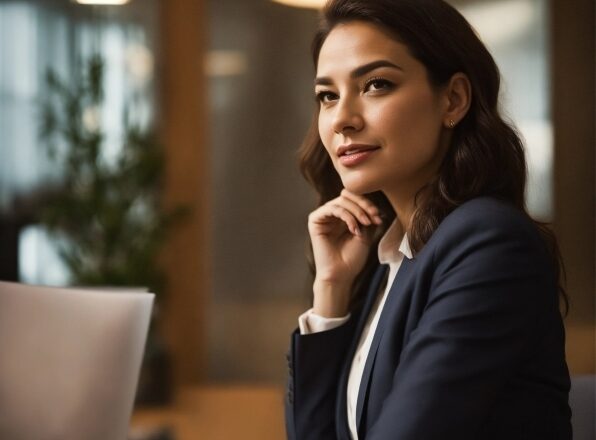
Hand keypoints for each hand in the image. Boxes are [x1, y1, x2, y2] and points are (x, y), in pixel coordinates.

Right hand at [308, 189, 382, 316]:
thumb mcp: (365, 233)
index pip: (354, 198)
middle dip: (364, 205)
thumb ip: (366, 216)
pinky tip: (354, 229)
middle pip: (347, 196)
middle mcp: (331, 214)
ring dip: (357, 211)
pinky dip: (346, 216)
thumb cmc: (352, 258)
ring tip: (366, 224)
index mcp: (342, 216)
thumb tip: (372, 203)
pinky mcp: (315, 221)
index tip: (379, 216)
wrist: (341, 274)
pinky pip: (332, 209)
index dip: (367, 203)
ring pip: (341, 201)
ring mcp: (323, 216)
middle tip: (374, 216)